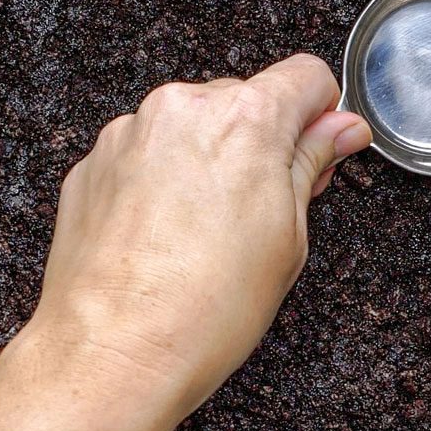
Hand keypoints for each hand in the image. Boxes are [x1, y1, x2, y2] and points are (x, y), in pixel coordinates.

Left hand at [27, 54, 369, 430]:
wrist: (111, 354)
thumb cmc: (202, 310)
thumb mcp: (287, 238)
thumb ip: (310, 164)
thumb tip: (339, 130)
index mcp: (244, 118)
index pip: (305, 76)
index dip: (321, 115)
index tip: (320, 147)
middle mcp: (181, 110)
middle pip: (242, 100)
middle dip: (258, 144)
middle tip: (262, 212)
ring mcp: (128, 135)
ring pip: (188, 128)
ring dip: (204, 162)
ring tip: (204, 236)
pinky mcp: (91, 165)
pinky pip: (142, 156)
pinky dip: (158, 184)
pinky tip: (164, 239)